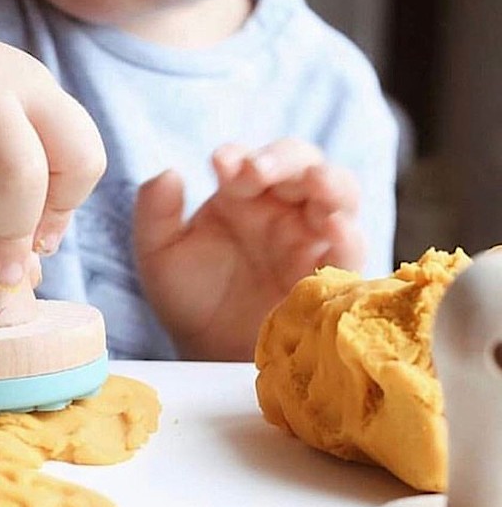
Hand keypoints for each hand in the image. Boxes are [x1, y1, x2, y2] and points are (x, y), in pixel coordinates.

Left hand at [133, 138, 364, 359]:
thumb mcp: (159, 254)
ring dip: (329, 182)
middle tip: (256, 171)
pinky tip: (334, 227)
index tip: (220, 166)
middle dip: (282, 160)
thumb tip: (168, 173)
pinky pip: (350, 249)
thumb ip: (155, 213)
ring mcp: (309, 238)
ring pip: (338, 194)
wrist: (207, 350)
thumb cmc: (188, 295)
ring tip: (313, 183)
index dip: (238, 156)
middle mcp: (281, 207)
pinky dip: (348, 234)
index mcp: (241, 194)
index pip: (249, 159)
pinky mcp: (329, 274)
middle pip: (302, 163)